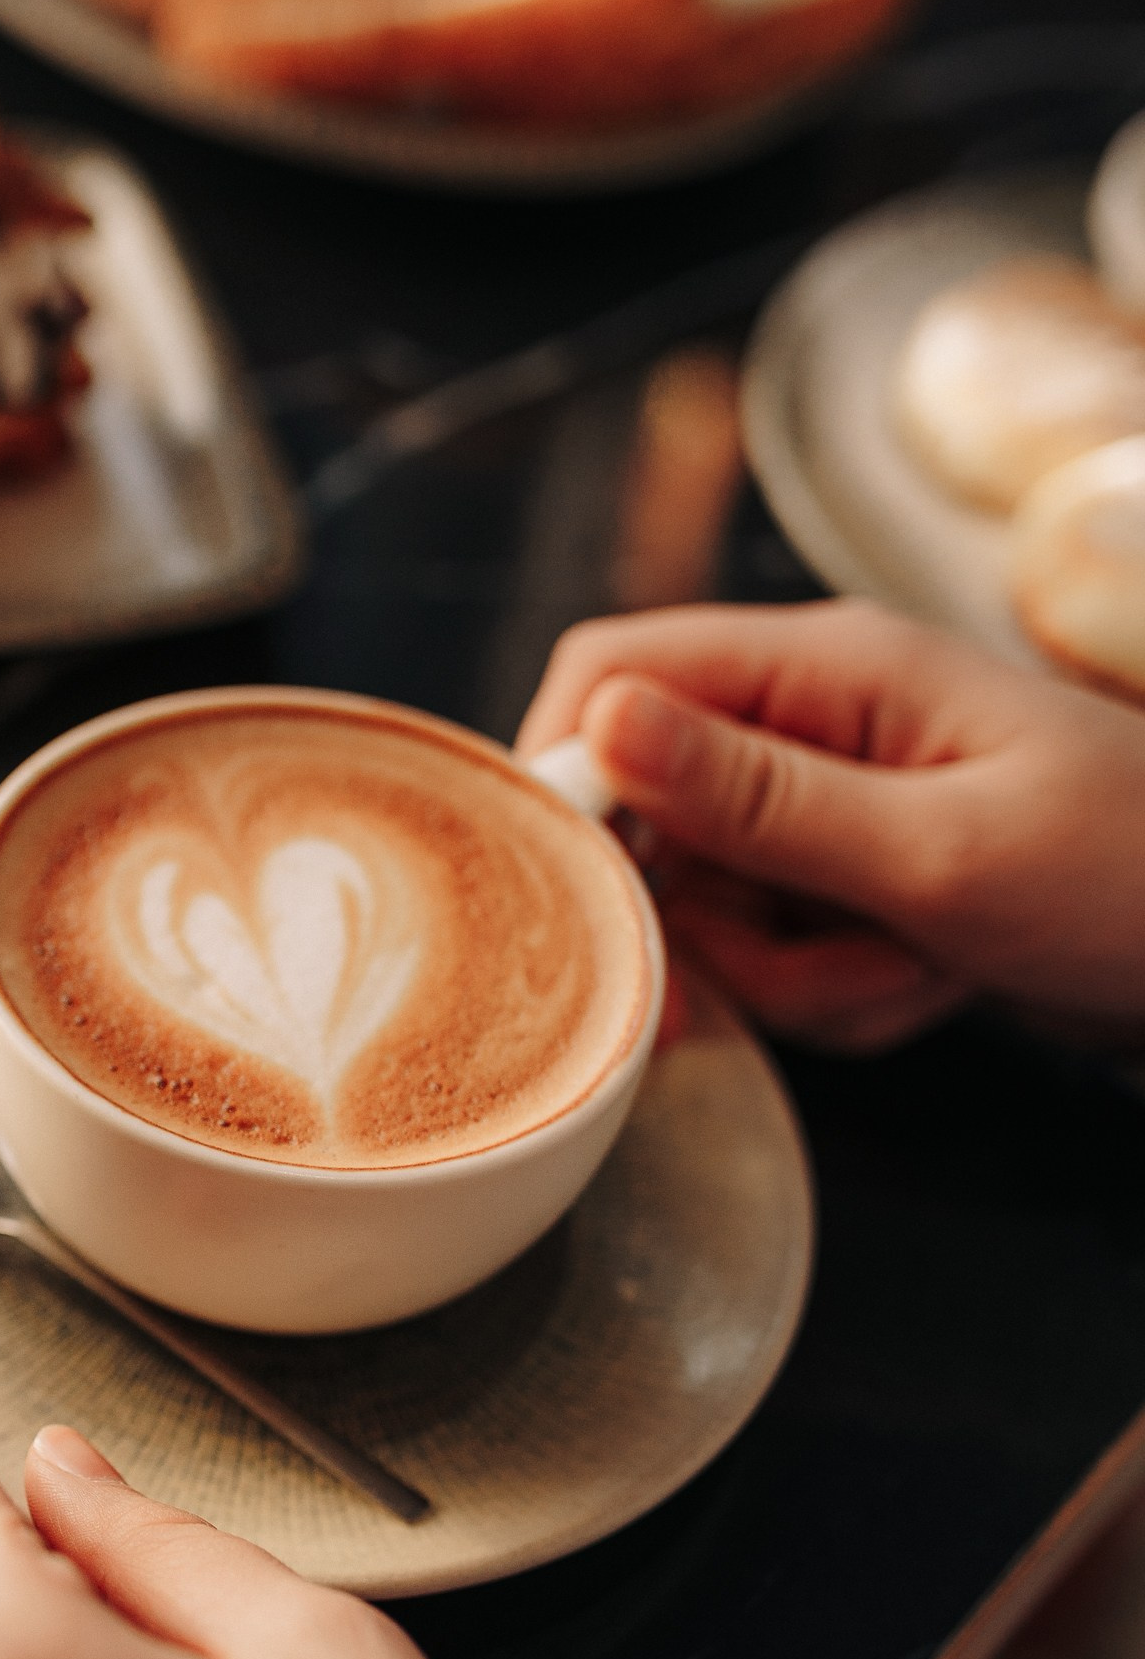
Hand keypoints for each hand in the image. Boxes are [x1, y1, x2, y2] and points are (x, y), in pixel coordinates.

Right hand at [517, 599, 1144, 1052]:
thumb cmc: (1128, 878)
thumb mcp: (934, 850)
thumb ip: (758, 797)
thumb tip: (601, 723)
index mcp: (823, 665)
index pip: (611, 672)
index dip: (569, 776)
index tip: (591, 891)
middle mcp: (805, 722)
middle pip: (648, 818)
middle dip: (716, 923)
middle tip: (825, 957)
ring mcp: (823, 807)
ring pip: (708, 907)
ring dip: (792, 975)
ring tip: (914, 968)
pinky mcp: (844, 880)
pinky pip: (769, 953)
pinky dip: (832, 993)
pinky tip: (927, 983)